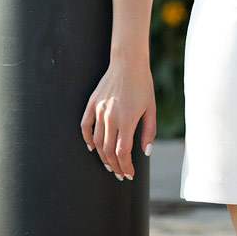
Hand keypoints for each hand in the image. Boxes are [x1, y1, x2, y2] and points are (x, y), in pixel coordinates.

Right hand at [80, 59, 154, 180]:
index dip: (126, 167)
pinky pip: (85, 126)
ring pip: (97, 142)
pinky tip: (92, 147)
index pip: (122, 152)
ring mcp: (99, 110)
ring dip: (103, 157)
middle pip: (108, 151)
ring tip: (110, 164)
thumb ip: (149, 132)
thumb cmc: (143, 84)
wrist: (128, 62)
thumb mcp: (151, 108)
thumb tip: (145, 152)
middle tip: (120, 173)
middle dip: (115, 166)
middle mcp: (111, 117)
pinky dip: (87, 139)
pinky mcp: (92, 104)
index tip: (130, 174)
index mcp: (127, 120)